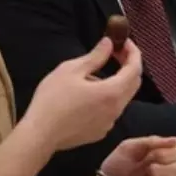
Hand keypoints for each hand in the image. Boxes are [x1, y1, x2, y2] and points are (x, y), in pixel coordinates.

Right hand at [23, 37, 142, 152]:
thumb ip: (95, 56)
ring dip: (116, 82)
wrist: (40, 134)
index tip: (124, 41)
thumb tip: (109, 43)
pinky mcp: (100, 132)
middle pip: (133, 84)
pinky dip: (107, 97)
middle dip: (129, 65)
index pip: (135, 69)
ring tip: (91, 74)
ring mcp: (109, 123)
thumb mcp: (71, 70)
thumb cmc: (53, 100)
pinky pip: (111, 110)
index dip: (133, 52)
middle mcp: (116, 110)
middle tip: (116, 52)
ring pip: (122, 98)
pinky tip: (87, 94)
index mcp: (112, 92)